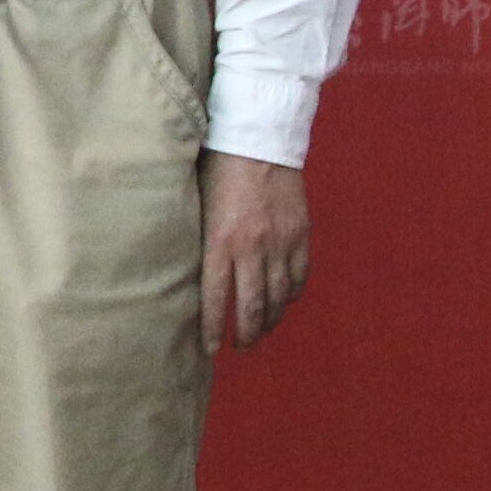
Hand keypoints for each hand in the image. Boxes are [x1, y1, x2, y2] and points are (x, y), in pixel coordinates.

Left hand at [200, 152, 310, 352]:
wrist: (258, 141)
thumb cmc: (217, 168)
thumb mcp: (197, 205)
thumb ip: (199, 240)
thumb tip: (190, 274)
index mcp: (220, 241)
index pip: (215, 298)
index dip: (212, 329)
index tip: (210, 349)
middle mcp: (252, 248)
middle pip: (252, 306)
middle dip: (246, 333)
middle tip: (242, 347)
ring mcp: (280, 243)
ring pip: (279, 296)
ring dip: (271, 319)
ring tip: (262, 330)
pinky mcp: (300, 234)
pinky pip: (299, 276)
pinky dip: (292, 294)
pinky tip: (284, 302)